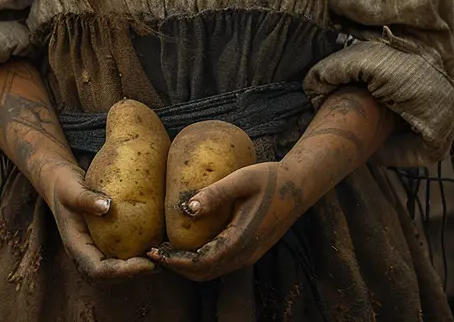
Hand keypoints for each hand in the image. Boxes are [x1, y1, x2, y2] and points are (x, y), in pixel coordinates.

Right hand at [43, 161, 154, 282]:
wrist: (60, 183)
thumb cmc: (64, 186)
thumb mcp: (71, 189)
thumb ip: (85, 198)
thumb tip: (106, 206)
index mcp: (76, 247)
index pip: (99, 271)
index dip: (123, 271)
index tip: (147, 263)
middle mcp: (86, 254)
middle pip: (111, 277)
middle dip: (136, 273)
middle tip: (162, 261)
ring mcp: (95, 250)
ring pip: (118, 270)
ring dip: (141, 267)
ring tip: (164, 255)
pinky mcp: (105, 242)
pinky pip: (122, 254)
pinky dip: (139, 254)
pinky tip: (158, 242)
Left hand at [148, 161, 299, 281]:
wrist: (300, 186)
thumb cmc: (270, 178)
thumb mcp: (242, 179)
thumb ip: (215, 193)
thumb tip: (186, 209)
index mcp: (241, 240)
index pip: (202, 263)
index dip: (176, 261)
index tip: (155, 252)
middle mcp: (245, 254)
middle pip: (204, 273)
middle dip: (177, 267)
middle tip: (154, 252)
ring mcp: (249, 254)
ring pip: (212, 271)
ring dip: (188, 265)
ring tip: (166, 249)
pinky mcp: (250, 249)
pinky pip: (220, 263)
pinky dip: (200, 260)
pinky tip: (189, 243)